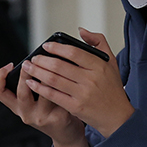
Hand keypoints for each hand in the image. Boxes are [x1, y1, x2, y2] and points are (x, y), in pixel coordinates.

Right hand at [0, 60, 86, 146]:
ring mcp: (42, 117)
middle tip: (30, 62)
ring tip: (53, 65)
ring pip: (45, 93)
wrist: (65, 134)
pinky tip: (69, 76)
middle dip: (25, 75)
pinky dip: (65, 85)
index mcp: (17, 107)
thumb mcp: (33, 102)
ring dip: (48, 77)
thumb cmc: (49, 112)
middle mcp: (26, 113)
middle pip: (21, 92)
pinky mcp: (58, 118)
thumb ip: (30, 86)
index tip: (10, 65)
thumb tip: (36, 60)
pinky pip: (61, 96)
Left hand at [18, 29, 133, 136]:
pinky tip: (32, 83)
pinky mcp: (76, 107)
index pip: (74, 52)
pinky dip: (40, 88)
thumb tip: (81, 31)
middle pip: (60, 66)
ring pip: (54, 79)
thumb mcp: (111, 62)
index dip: (57, 48)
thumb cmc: (112, 89)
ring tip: (28, 67)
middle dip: (42, 60)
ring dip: (37, 72)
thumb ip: (98, 42)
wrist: (117, 116)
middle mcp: (91, 79)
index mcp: (99, 66)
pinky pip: (54, 95)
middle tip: (34, 58)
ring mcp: (83, 94)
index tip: (46, 46)